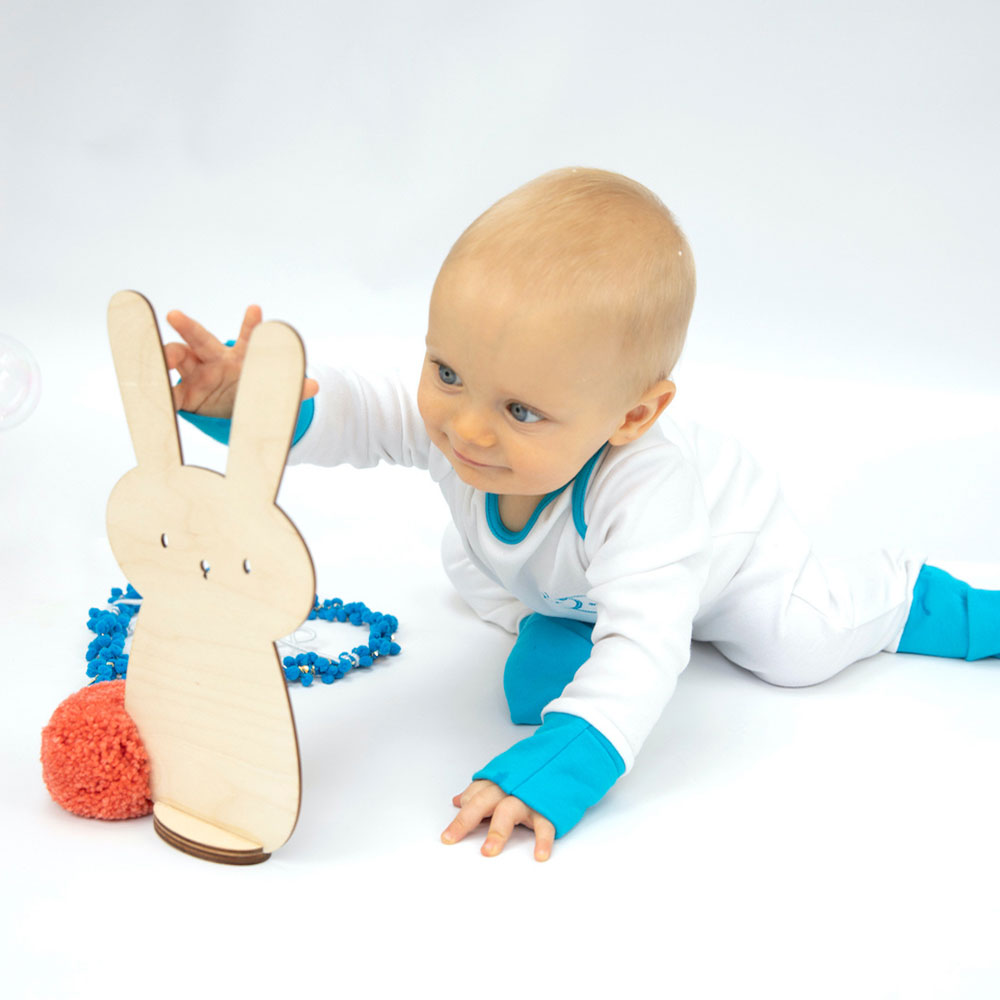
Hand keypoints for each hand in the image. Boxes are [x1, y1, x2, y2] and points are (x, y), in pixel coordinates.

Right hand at [163, 305, 318, 418]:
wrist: (230, 411)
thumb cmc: (249, 392)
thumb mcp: (270, 394)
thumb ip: (290, 389)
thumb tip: (315, 386)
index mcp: (239, 357)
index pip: (246, 338)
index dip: (252, 325)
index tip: (256, 309)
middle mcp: (213, 360)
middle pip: (200, 339)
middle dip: (188, 326)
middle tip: (175, 315)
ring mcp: (195, 375)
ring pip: (177, 357)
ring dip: (167, 355)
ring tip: (162, 358)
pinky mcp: (186, 396)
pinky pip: (172, 394)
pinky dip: (161, 394)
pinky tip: (151, 394)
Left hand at [441, 780, 555, 861]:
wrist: (568, 754)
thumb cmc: (533, 769)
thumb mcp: (505, 773)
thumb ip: (482, 787)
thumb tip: (459, 800)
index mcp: (498, 779)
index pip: (474, 795)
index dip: (461, 814)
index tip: (448, 836)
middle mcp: (510, 786)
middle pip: (484, 801)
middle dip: (467, 820)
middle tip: (452, 838)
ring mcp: (529, 796)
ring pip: (509, 810)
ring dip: (498, 831)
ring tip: (488, 852)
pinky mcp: (549, 806)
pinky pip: (546, 824)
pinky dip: (543, 840)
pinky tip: (539, 854)